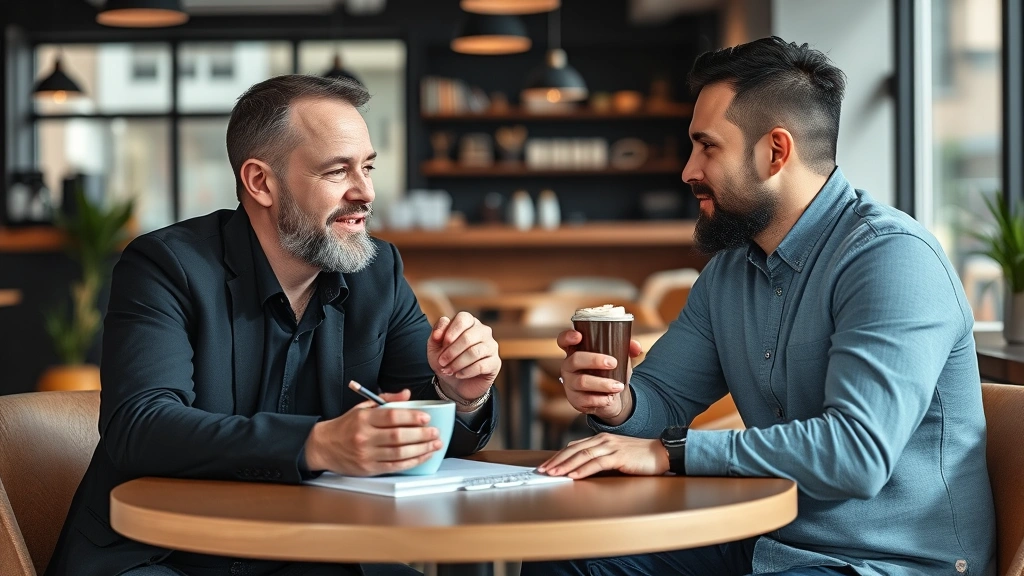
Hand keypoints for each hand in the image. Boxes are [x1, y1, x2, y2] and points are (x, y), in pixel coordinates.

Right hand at [303, 389, 442, 475]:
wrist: (323, 446)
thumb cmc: (346, 426)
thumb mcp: (362, 407)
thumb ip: (386, 400)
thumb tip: (406, 394)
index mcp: (363, 418)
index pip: (391, 416)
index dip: (411, 417)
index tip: (426, 417)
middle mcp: (364, 437)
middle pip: (398, 436)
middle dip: (421, 435)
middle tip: (435, 432)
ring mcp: (366, 454)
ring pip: (399, 453)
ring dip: (421, 449)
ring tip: (434, 444)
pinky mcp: (369, 469)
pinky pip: (395, 466)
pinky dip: (412, 462)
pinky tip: (423, 456)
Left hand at [427, 312, 499, 405]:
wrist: (456, 382)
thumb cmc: (446, 360)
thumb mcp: (435, 346)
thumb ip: (436, 334)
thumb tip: (440, 330)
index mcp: (469, 322)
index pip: (463, 318)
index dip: (451, 331)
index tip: (441, 343)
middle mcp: (483, 331)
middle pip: (468, 337)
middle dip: (451, 352)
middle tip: (442, 362)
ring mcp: (491, 346)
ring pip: (474, 352)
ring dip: (457, 363)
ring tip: (448, 370)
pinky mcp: (495, 362)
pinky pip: (481, 366)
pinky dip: (466, 372)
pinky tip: (458, 375)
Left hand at [536, 433, 668, 478]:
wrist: (661, 453)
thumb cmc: (639, 456)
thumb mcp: (615, 454)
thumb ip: (599, 457)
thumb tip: (580, 467)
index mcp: (600, 439)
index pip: (573, 447)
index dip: (558, 456)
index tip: (546, 465)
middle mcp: (603, 440)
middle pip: (574, 450)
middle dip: (556, 461)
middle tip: (543, 470)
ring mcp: (611, 447)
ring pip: (582, 456)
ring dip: (566, 465)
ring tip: (553, 473)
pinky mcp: (619, 456)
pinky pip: (597, 463)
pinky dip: (583, 469)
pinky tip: (574, 475)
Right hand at [557, 330, 643, 425]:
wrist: (613, 398)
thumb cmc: (611, 372)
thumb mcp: (620, 357)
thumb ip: (628, 347)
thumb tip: (636, 347)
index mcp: (576, 351)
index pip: (563, 341)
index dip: (567, 337)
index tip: (579, 336)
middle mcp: (569, 367)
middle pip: (575, 360)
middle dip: (594, 360)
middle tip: (613, 363)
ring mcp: (570, 384)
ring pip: (582, 381)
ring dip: (603, 384)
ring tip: (619, 386)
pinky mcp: (575, 400)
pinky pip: (585, 399)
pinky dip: (600, 399)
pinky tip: (609, 398)